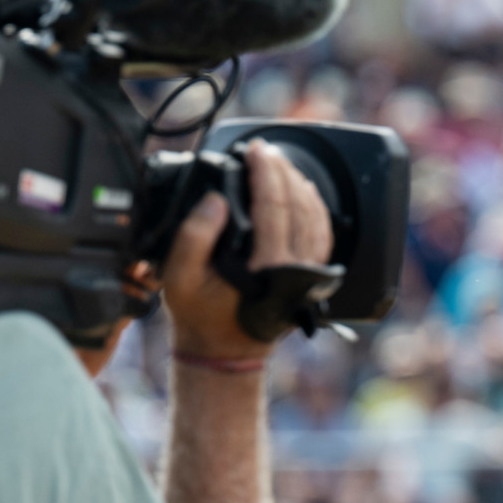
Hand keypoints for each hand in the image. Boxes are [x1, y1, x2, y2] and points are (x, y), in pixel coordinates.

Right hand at [161, 140, 333, 361]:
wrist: (225, 351)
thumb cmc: (202, 316)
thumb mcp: (179, 277)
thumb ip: (194, 236)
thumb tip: (216, 200)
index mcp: (269, 267)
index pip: (274, 205)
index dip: (265, 172)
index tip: (254, 150)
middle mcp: (297, 268)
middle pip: (300, 205)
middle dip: (283, 171)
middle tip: (265, 150)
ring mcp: (309, 273)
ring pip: (317, 218)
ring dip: (301, 185)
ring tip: (280, 164)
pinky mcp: (311, 275)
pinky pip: (322, 234)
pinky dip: (315, 207)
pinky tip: (303, 191)